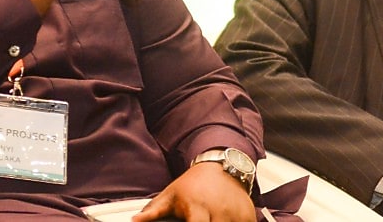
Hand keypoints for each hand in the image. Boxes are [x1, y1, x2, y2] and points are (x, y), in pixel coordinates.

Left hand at [132, 161, 254, 221]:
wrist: (222, 166)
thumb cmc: (192, 184)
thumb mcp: (170, 195)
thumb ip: (153, 211)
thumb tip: (133, 220)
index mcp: (197, 208)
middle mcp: (218, 212)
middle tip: (202, 221)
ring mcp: (236, 215)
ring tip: (211, 219)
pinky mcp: (249, 217)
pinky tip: (225, 220)